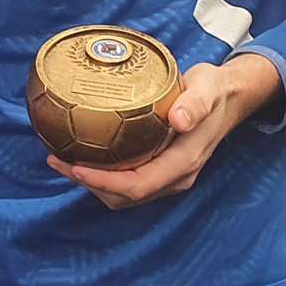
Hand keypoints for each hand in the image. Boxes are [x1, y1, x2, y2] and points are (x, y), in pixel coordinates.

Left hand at [47, 55, 279, 209]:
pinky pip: (129, 181)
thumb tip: (178, 120)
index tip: (74, 166)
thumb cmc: (214, 91)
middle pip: (125, 195)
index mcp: (184, 162)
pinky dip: (104, 175)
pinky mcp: (162, 167)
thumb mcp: (207, 89)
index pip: (138, 185)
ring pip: (125, 194)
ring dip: (93, 183)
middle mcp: (176, 176)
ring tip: (62, 159)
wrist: (229, 97)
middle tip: (56, 159)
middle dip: (88, 184)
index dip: (103, 182)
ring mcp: (169, 175)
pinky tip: (85, 154)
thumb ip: (194, 104)